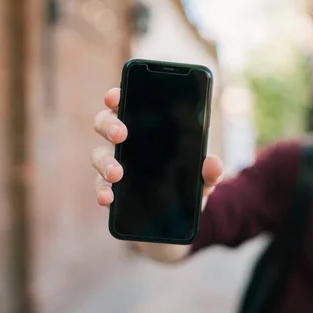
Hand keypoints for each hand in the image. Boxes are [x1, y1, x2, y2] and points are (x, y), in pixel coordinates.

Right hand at [91, 87, 223, 207]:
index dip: (117, 97)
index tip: (115, 97)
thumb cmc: (189, 182)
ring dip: (105, 162)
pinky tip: (107, 198)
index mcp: (146, 127)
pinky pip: (100, 187)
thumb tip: (213, 163)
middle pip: (105, 123)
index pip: (126, 103)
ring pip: (99, 155)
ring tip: (117, 174)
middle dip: (109, 125)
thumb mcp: (204, 177)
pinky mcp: (111, 189)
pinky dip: (102, 191)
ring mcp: (115, 164)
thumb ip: (210, 170)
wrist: (180, 215)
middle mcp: (125, 141)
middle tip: (121, 134)